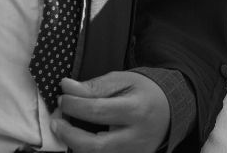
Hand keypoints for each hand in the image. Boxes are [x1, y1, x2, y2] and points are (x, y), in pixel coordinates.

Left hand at [51, 71, 169, 152]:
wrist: (170, 110)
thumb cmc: (144, 92)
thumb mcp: (123, 80)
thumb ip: (95, 86)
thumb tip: (67, 87)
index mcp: (136, 109)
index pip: (97, 110)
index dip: (74, 105)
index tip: (62, 98)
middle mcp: (136, 137)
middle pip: (95, 146)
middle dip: (69, 135)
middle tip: (56, 122)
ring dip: (75, 146)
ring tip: (66, 130)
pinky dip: (88, 151)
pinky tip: (80, 141)